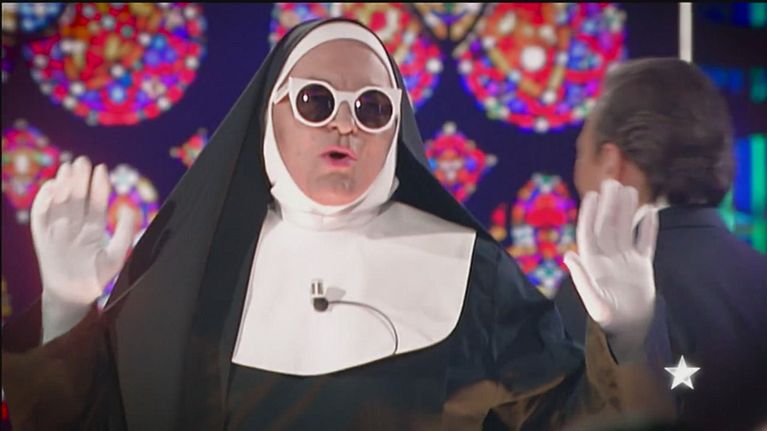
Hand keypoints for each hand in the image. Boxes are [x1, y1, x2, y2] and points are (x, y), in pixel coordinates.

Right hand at [31, 156, 135, 337]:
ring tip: (68, 168)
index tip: (103, 169)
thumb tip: (128, 209)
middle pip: (77, 197)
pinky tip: (52, 186)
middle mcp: (74, 225)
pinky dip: (44, 200)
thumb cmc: (96, 277)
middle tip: (83, 161)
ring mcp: (58, 229)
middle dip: (80, 178)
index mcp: (92, 228)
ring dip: (63, 184)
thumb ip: (124, 233)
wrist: (74, 295)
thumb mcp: (116, 254)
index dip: (99, 185)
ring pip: (59, 201)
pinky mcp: (42, 236)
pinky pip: (40, 215)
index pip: (96, 202)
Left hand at [564, 179, 658, 334]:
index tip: (590, 195)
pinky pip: (645, 242)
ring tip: (629, 189)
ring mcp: (625, 260)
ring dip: (626, 210)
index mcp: (593, 263)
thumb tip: (568, 255)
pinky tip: (650, 211)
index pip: (589, 233)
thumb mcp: (594, 302)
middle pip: (608, 226)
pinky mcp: (642, 266)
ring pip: (625, 229)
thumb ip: (582, 279)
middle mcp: (608, 258)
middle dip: (609, 205)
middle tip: (611, 182)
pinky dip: (648, 227)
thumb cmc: (608, 320)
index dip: (589, 214)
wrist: (631, 331)